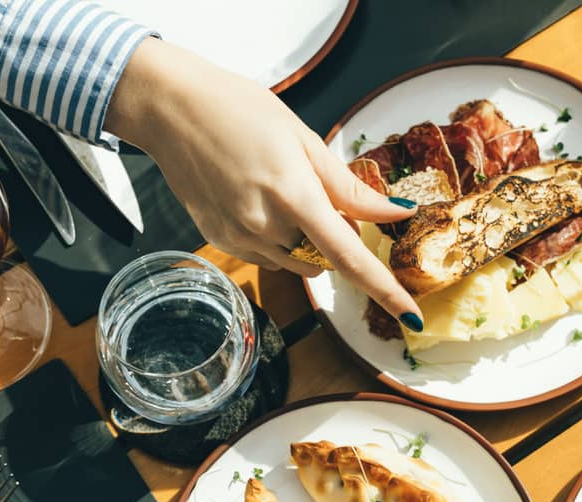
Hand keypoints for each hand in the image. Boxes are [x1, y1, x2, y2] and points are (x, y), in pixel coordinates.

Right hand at [105, 38, 423, 327]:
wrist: (170, 107)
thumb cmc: (238, 110)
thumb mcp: (303, 139)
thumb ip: (349, 187)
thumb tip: (396, 213)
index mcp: (292, 194)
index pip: (349, 257)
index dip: (384, 289)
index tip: (411, 314)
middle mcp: (264, 224)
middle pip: (325, 260)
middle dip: (337, 239)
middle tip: (322, 195)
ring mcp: (238, 236)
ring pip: (298, 262)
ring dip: (308, 242)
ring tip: (285, 192)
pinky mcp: (219, 240)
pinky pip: (267, 257)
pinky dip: (279, 240)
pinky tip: (259, 200)